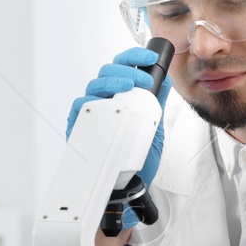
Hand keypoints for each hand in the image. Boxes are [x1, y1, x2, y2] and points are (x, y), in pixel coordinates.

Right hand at [65, 46, 171, 191]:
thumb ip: (156, 104)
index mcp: (121, 97)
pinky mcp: (80, 126)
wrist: (129, 188)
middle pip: (107, 71)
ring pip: (94, 84)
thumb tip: (165, 80)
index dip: (134, 58)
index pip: (124, 68)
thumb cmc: (137, 161)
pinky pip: (79, 106)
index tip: (150, 58)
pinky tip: (104, 102)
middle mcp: (105, 101)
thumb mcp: (154, 128)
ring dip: (112, 80)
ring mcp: (92, 113)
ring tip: (128, 85)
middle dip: (126, 68)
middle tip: (143, 78)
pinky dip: (90, 100)